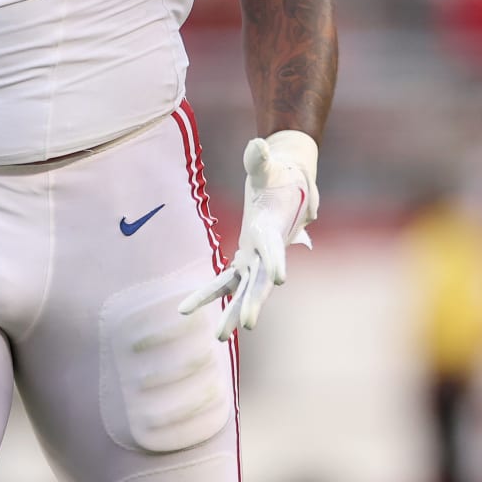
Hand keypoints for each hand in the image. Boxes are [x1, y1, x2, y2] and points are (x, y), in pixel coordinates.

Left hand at [179, 130, 318, 337]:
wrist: (290, 185)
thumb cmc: (277, 174)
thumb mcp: (268, 163)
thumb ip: (260, 157)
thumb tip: (257, 143)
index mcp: (272, 230)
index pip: (276, 248)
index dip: (277, 261)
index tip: (281, 278)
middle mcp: (266, 251)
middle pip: (261, 280)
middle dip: (253, 301)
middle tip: (246, 324)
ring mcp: (256, 258)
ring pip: (244, 289)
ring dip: (232, 312)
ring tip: (219, 338)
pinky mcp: (245, 258)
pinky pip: (227, 280)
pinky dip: (213, 294)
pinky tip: (191, 308)